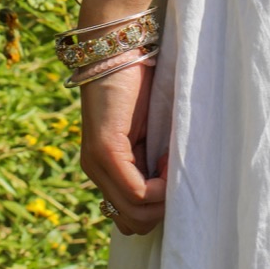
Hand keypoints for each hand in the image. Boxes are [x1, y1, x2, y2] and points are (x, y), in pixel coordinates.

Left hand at [80, 58, 166, 235]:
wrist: (117, 45)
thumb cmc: (139, 81)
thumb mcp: (148, 130)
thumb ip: (151, 158)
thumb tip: (173, 190)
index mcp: (105, 168)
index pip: (128, 219)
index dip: (157, 208)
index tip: (172, 176)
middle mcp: (96, 172)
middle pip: (132, 223)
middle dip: (161, 208)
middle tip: (173, 172)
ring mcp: (97, 164)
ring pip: (134, 214)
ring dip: (162, 198)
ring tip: (170, 162)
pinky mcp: (105, 151)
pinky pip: (135, 192)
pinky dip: (159, 185)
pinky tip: (166, 157)